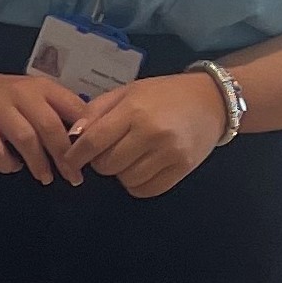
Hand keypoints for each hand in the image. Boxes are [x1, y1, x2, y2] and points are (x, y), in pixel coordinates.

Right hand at [0, 70, 87, 183]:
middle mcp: (21, 94)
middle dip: (64, 156)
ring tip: (45, 178)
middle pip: (50, 126)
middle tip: (73, 176)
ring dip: (38, 162)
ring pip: (25, 138)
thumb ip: (58, 113)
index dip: (85, 134)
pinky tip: (12, 166)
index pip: (73, 108)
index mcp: (42, 88)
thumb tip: (86, 145)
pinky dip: (7, 163)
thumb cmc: (8, 99)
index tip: (91, 155)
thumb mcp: (35, 96)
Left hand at [60, 73, 229, 198]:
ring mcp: (170, 153)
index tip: (69, 161)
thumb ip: (96, 111)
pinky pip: (147, 190)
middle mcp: (152, 133)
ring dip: (120, 173)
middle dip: (100, 162)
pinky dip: (138, 184)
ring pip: (126, 180)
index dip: (75, 155)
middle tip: (108, 151)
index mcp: (134, 111)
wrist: (212, 100)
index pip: (93, 141)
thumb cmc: (164, 94)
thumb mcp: (127, 92)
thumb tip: (71, 136)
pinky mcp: (183, 168)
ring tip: (129, 157)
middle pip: (107, 165)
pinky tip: (141, 168)